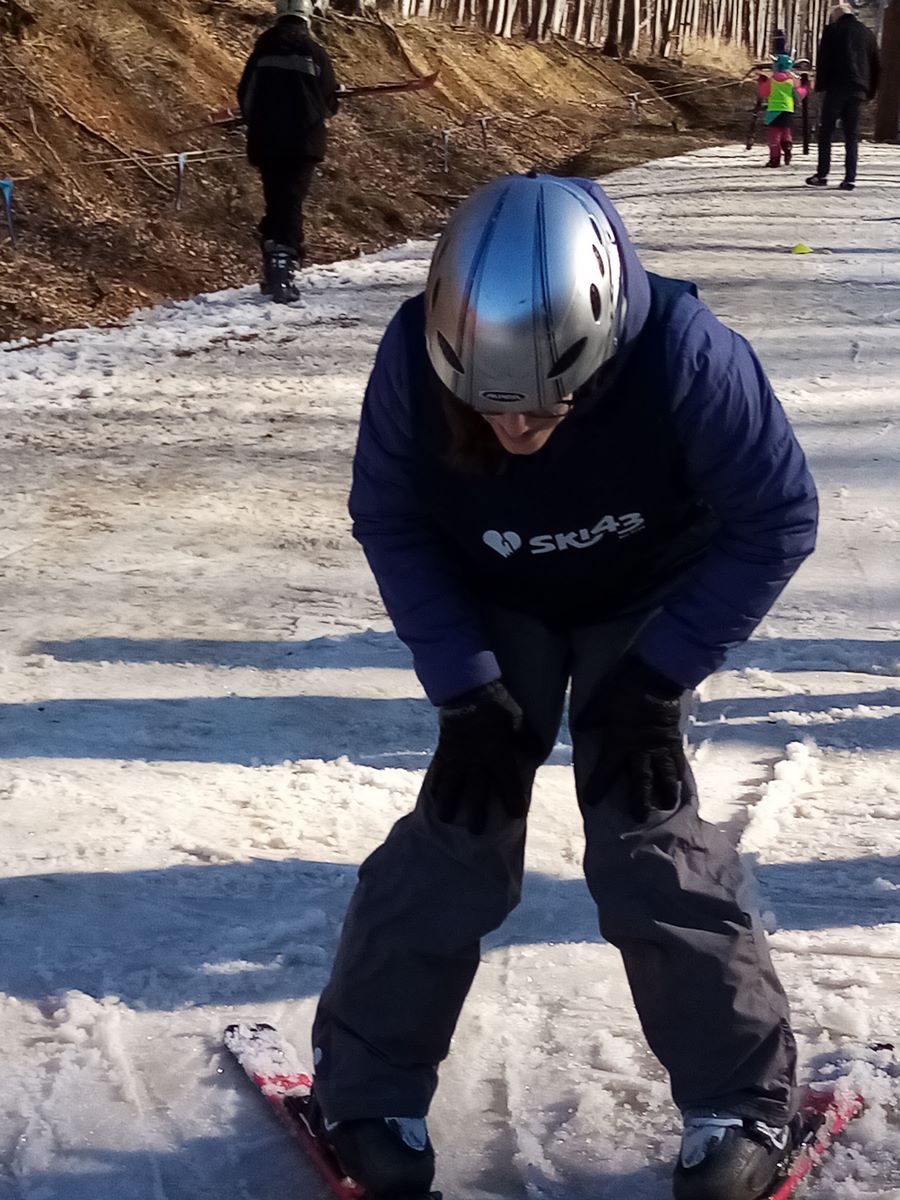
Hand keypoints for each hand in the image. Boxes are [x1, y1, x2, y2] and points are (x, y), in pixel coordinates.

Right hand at [426, 681, 536, 834]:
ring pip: (452, 786)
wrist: (466, 690)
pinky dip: (436, 784)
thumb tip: (536, 754)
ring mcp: (457, 757)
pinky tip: (433, 796)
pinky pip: (438, 771)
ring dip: (449, 804)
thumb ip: (527, 739)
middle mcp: (476, 761)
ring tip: (445, 819)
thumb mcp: (519, 720)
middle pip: (476, 793)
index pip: (507, 783)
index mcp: (497, 754)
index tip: (516, 816)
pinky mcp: (444, 750)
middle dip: (477, 814)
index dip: (512, 800)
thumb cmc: (497, 706)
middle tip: (475, 832)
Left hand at [578, 656, 688, 821]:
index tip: (591, 801)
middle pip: (641, 781)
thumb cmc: (626, 687)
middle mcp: (642, 749)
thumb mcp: (602, 700)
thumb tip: (581, 728)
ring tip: (667, 806)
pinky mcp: (675, 739)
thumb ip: (592, 717)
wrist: (658, 675)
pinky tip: (681, 784)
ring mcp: (661, 746)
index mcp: (621, 741)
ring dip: (665, 793)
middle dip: (639, 801)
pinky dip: (679, 774)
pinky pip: (678, 762)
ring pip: (665, 776)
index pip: (606, 769)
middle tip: (639, 819)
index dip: (598, 786)